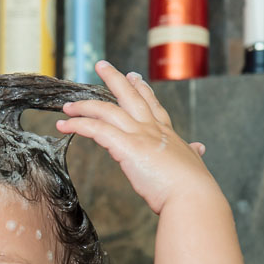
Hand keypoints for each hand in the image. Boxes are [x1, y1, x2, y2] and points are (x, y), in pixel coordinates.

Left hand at [56, 60, 214, 213]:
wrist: (193, 198)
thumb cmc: (192, 188)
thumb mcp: (193, 165)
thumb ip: (192, 154)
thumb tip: (199, 147)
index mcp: (167, 134)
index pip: (152, 106)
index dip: (142, 90)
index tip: (135, 77)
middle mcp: (152, 129)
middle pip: (130, 96)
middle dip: (114, 79)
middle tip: (102, 65)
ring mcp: (139, 135)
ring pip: (107, 110)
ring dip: (84, 106)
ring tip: (68, 106)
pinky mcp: (127, 146)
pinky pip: (96, 129)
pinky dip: (78, 124)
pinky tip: (64, 125)